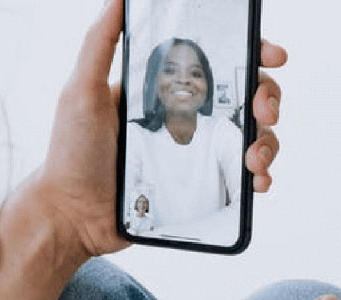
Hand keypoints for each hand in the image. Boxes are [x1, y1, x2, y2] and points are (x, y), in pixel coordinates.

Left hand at [36, 0, 287, 257]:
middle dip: (267, 97)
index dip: (250, 53)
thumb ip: (100, 43)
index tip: (269, 55)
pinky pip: (240, 175)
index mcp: (164, 88)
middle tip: (265, 111)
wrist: (73, 216)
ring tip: (256, 158)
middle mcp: (186, 115)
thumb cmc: (72, 154)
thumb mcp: (81, 91)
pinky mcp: (199, 184)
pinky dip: (259, 176)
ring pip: (251, 135)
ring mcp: (195, 151)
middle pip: (245, 96)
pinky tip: (257, 181)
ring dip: (268, 141)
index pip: (217, 60)